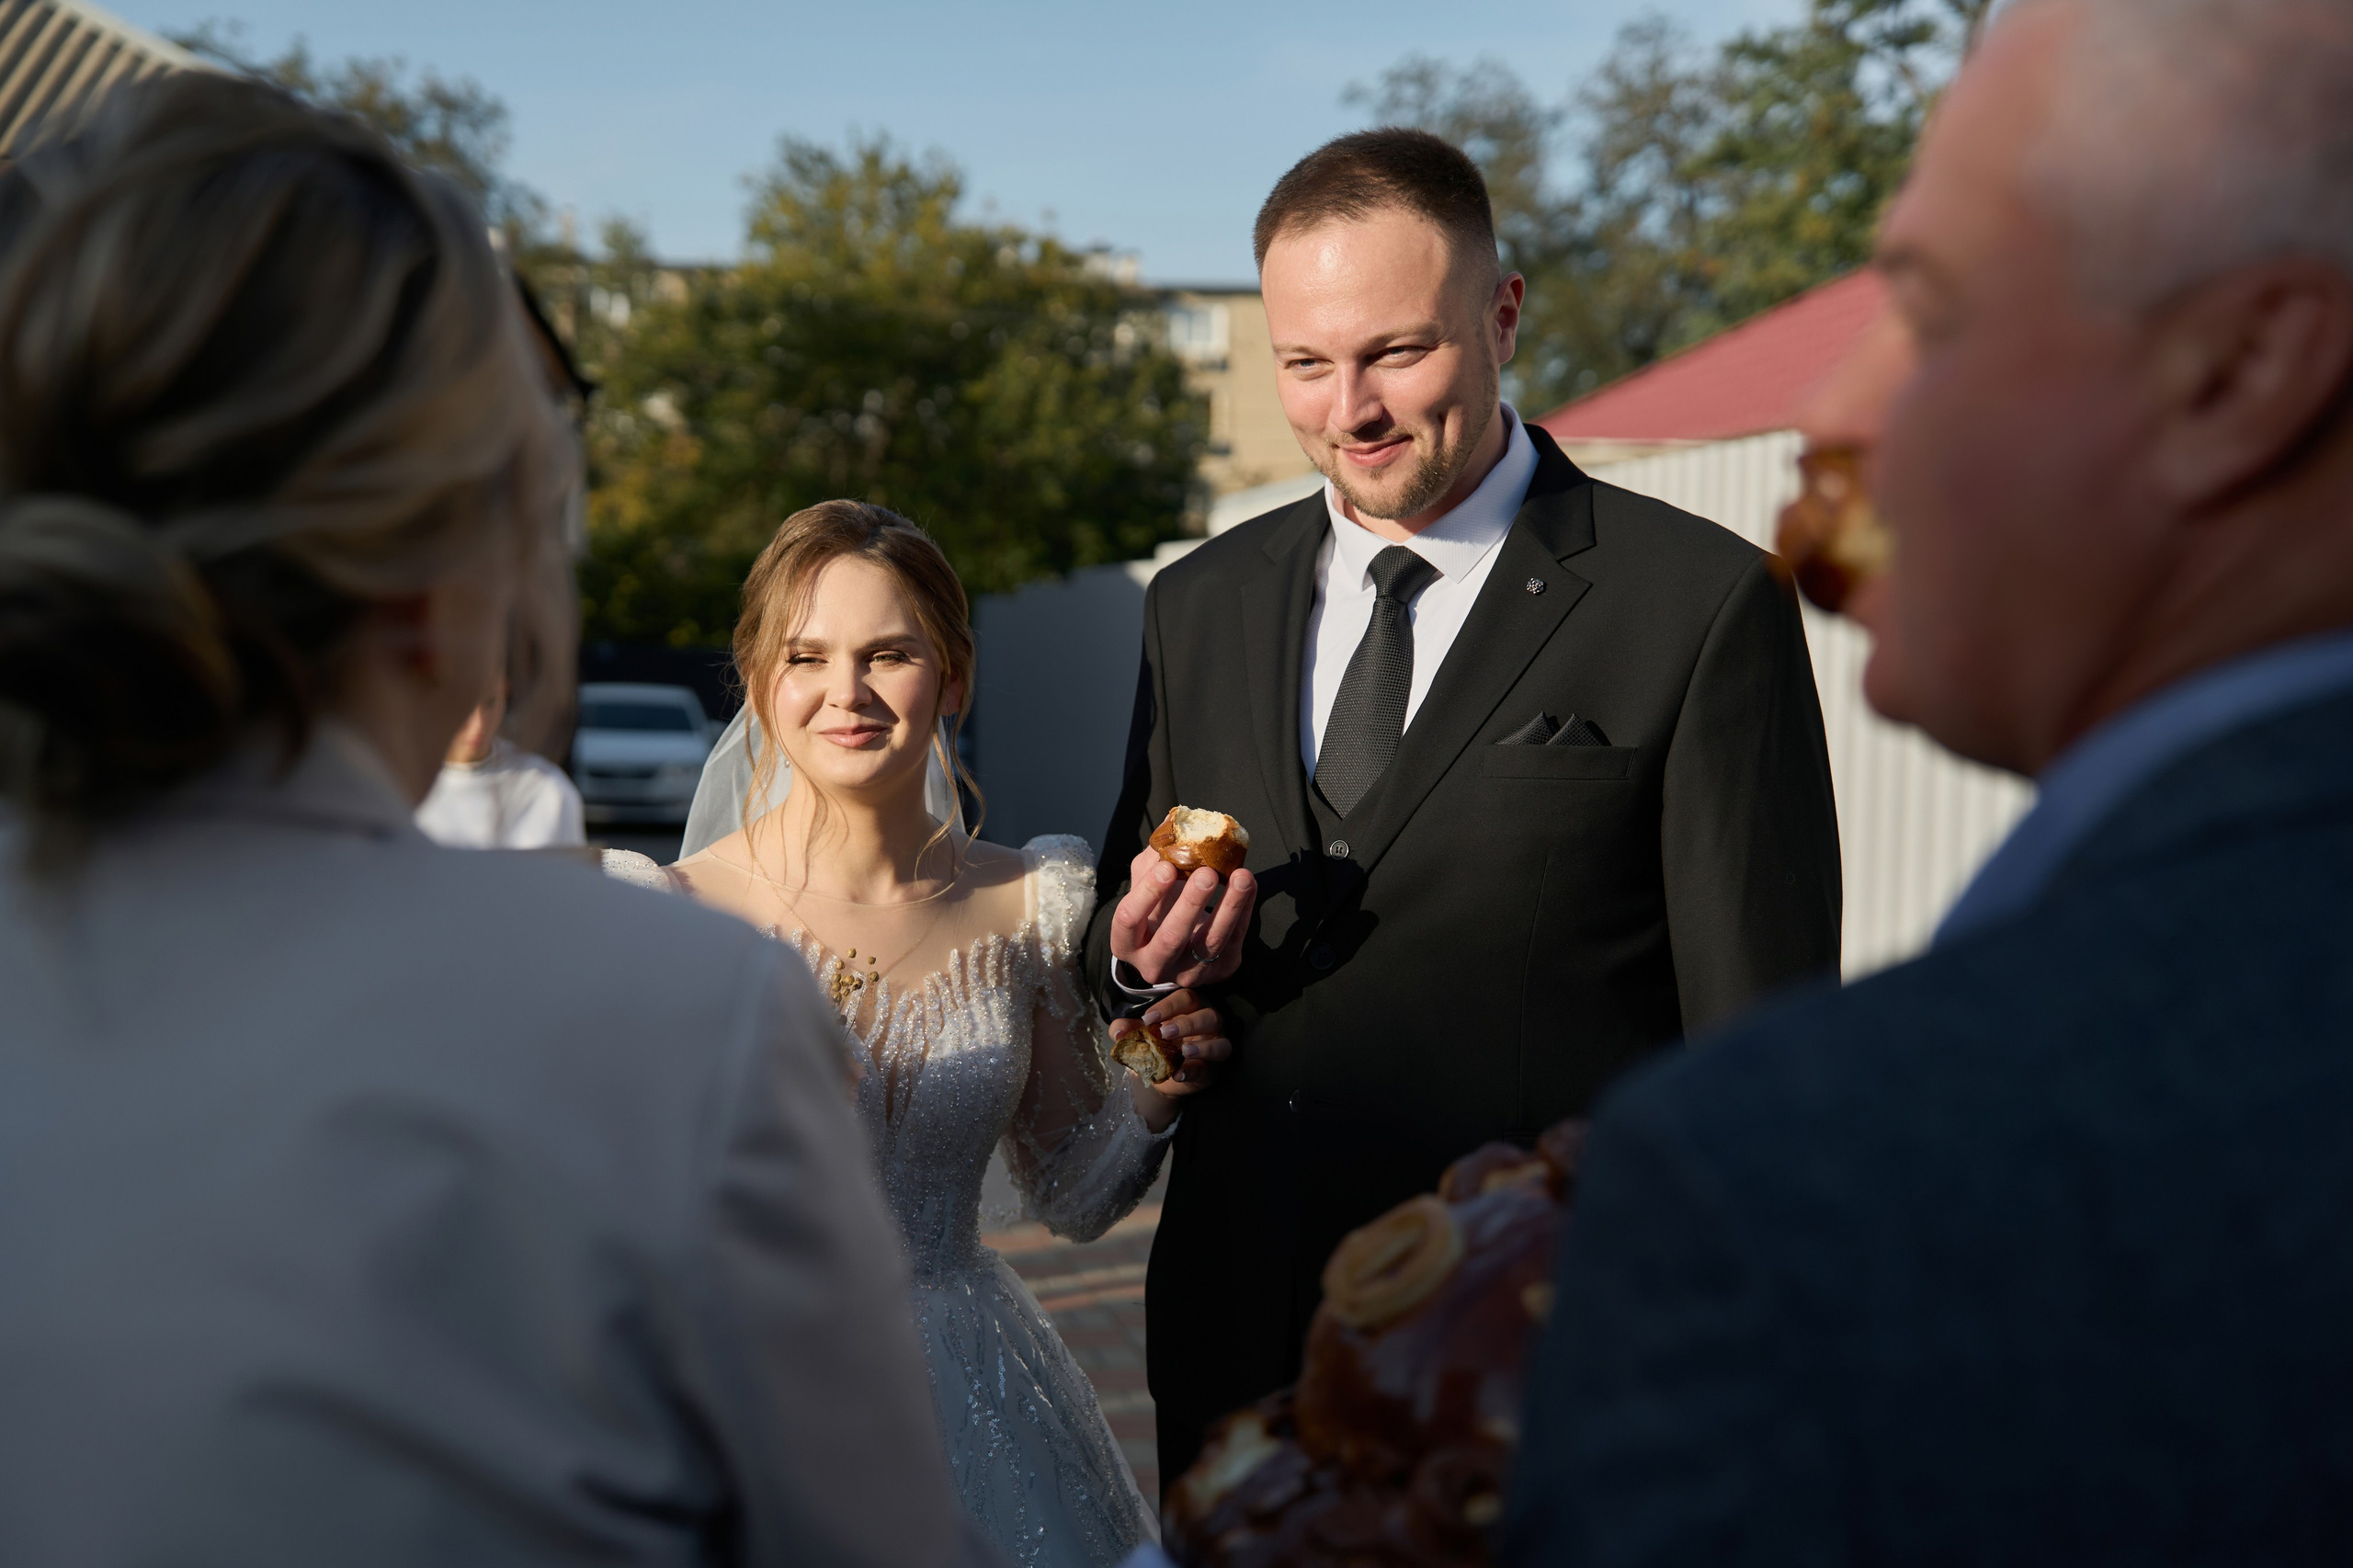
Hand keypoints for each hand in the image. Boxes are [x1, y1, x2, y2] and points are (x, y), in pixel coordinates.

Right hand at [1110, 848, 1257, 987]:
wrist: (1178, 948)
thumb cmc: (1157, 910)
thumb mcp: (1147, 887)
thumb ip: (1154, 860)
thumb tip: (1174, 824)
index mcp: (1126, 943)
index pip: (1128, 920)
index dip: (1147, 893)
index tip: (1167, 867)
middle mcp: (1153, 965)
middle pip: (1171, 937)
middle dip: (1190, 903)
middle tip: (1206, 872)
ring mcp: (1187, 973)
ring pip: (1209, 942)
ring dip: (1228, 907)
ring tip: (1241, 876)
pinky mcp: (1218, 972)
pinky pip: (1234, 940)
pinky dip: (1244, 910)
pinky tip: (1248, 885)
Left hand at [1114, 988, 1228, 1129]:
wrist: (1157, 1075)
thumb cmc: (1154, 1044)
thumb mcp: (1138, 1034)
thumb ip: (1127, 1029)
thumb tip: (1117, 1032)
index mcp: (1190, 1008)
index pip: (1187, 998)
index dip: (1169, 1006)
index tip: (1148, 1018)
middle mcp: (1207, 1024)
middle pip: (1209, 1016)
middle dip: (1188, 1023)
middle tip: (1165, 1032)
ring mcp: (1214, 1047)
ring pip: (1222, 1043)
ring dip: (1204, 1047)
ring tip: (1183, 1051)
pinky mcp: (1212, 1070)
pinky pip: (1211, 1069)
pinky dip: (1195, 1071)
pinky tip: (1179, 1074)